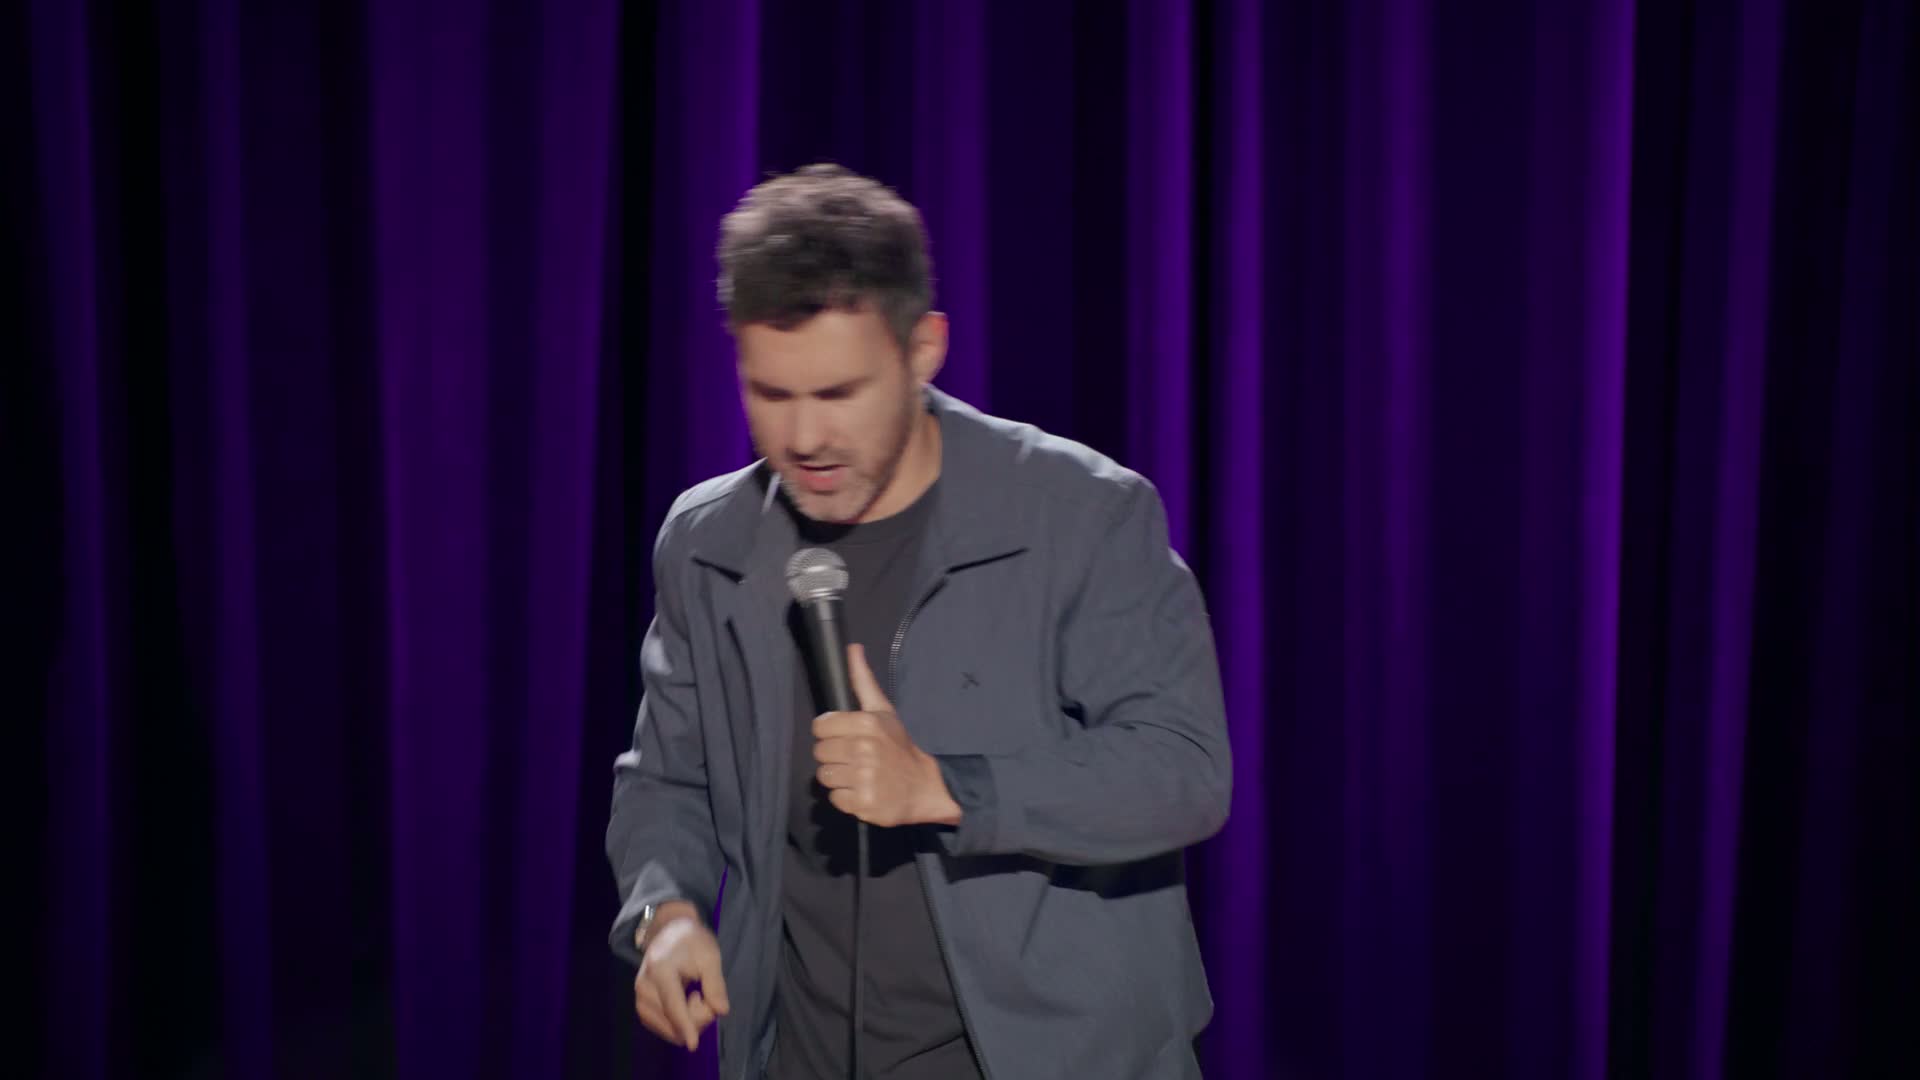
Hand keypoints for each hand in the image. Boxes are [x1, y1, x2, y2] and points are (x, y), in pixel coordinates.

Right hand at [634, 903, 728, 1051]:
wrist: (669, 933)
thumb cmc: (692, 942)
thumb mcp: (710, 956)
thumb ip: (715, 984)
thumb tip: (721, 1011)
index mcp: (660, 970)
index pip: (673, 1004)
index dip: (685, 1025)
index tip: (693, 1045)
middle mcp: (644, 986)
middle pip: (673, 1020)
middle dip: (697, 1017)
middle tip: (705, 994)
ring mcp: (639, 998)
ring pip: (667, 1028)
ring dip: (688, 1021)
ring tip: (695, 996)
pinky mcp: (641, 1007)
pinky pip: (663, 1027)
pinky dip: (679, 1023)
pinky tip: (685, 1004)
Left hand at [812, 644, 962, 827]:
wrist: (926, 787)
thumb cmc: (900, 747)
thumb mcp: (883, 711)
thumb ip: (863, 681)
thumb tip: (852, 647)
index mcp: (866, 724)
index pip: (820, 727)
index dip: (830, 733)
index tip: (846, 738)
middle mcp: (864, 750)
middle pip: (820, 753)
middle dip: (834, 756)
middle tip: (854, 758)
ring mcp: (864, 778)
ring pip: (825, 776)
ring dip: (839, 777)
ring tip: (858, 775)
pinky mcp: (863, 803)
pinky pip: (836, 799)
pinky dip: (847, 798)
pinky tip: (863, 791)